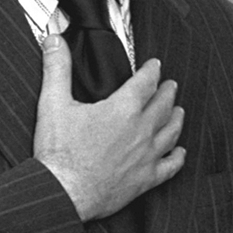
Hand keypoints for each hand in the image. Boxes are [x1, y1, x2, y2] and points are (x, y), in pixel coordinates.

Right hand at [34, 32, 184, 220]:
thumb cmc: (58, 152)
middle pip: (163, 104)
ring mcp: (146, 155)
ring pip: (171, 131)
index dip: (152, 71)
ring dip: (176, 118)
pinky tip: (180, 151)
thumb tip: (54, 40)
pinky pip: (170, 166)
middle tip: (170, 84)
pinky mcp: (145, 179)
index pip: (146, 82)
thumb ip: (57, 68)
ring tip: (178, 110)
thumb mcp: (53, 103)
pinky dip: (177, 157)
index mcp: (122, 109)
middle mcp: (141, 130)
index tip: (155, 65)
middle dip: (167, 91)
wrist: (62, 192)